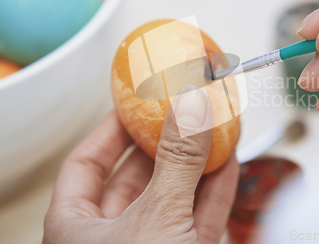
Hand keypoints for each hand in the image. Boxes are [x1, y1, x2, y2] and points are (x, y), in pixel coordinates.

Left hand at [43, 87, 238, 243]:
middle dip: (164, 142)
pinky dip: (215, 191)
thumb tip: (192, 104)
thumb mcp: (156, 216)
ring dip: (196, 164)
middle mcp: (112, 237)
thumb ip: (177, 160)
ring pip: (173, 196)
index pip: (86, 163)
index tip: (136, 102)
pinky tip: (228, 163)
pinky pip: (199, 218)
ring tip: (212, 128)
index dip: (111, 129)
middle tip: (181, 110)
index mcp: (77, 227)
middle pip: (136, 177)